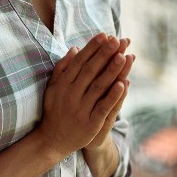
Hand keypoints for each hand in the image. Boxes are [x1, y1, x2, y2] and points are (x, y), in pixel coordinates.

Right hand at [36, 33, 130, 157]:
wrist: (52, 141)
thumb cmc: (55, 110)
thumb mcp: (54, 88)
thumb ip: (63, 68)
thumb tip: (75, 48)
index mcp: (63, 84)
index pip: (79, 62)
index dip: (92, 48)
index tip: (104, 35)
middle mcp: (71, 95)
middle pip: (90, 71)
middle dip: (104, 54)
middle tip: (117, 40)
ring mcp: (80, 110)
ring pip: (98, 87)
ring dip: (112, 71)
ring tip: (124, 56)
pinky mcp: (90, 124)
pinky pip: (103, 108)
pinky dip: (113, 96)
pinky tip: (124, 84)